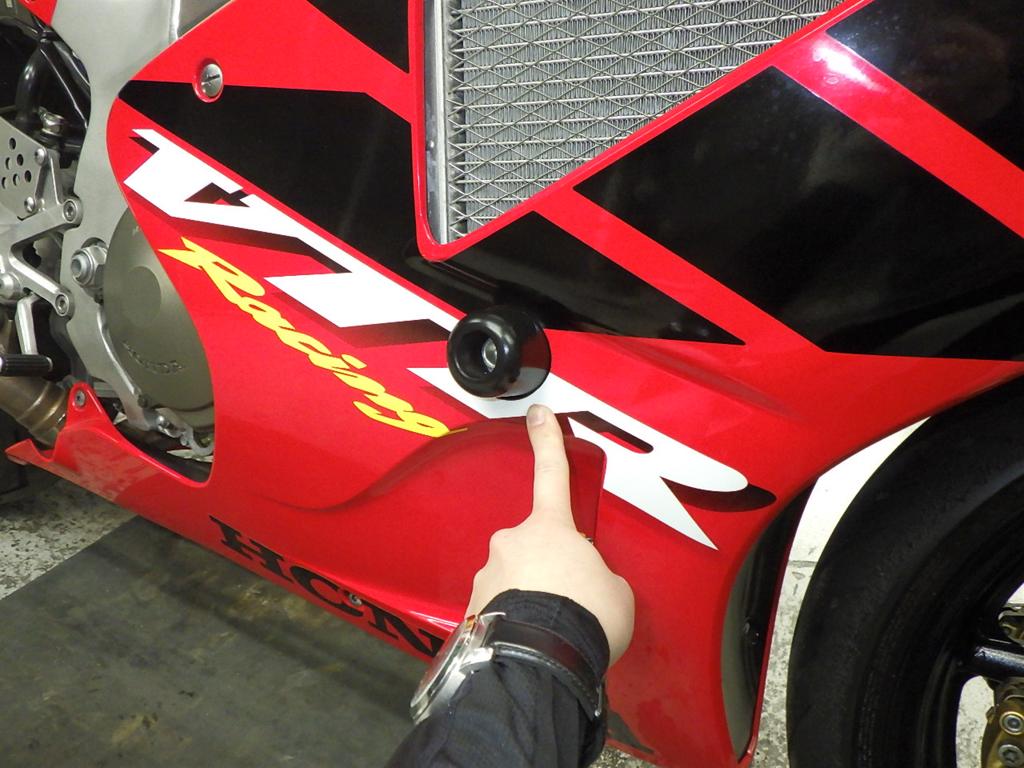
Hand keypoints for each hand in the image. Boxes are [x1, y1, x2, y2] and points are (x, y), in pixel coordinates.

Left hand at [465, 404, 634, 663]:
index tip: (539, 413)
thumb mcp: (615, 592)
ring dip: (531, 599)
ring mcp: (489, 573)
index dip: (547, 441)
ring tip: (552, 630)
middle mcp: (513, 541)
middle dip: (550, 569)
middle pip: (534, 547)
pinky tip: (531, 643)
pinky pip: (500, 609)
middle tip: (571, 602)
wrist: (544, 660)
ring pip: (515, 580)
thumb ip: (599, 577)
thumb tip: (586, 585)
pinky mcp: (473, 608)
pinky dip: (514, 622)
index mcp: (551, 527)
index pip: (552, 473)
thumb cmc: (586, 617)